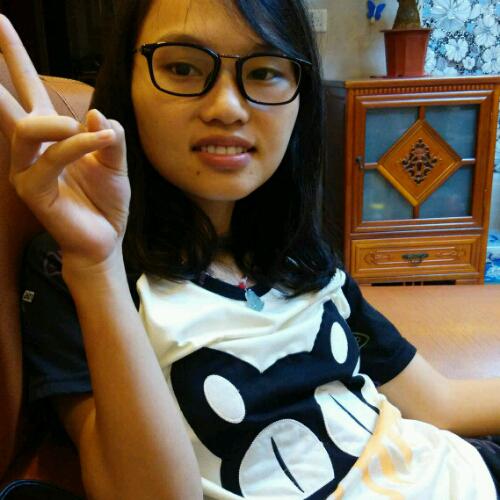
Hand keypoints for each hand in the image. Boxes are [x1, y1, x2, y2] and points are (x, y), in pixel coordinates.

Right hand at [0, 15, 129, 270]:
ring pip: (29, 127)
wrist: (105, 239)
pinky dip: (81, 145)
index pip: (30, 93)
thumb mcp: (115, 162)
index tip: (2, 22)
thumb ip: (108, 136)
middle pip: (11, 102)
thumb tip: (95, 112)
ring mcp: (28, 169)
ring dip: (60, 124)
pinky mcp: (34, 189)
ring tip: (88, 130)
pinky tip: (102, 140)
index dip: (16, 59)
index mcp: (52, 138)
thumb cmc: (106, 201)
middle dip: (6, 61)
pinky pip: (55, 157)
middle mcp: (33, 150)